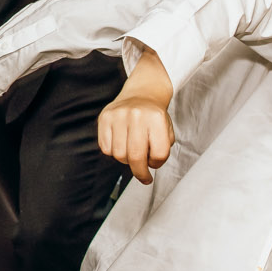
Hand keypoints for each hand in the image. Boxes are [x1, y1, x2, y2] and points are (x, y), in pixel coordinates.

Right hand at [97, 51, 174, 183]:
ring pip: (119, 155)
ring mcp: (118, 115)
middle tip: (143, 176)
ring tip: (131, 151)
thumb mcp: (167, 130)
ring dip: (126, 160)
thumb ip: (162, 149)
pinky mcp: (104, 117)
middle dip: (140, 172)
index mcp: (156, 118)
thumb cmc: (154, 116)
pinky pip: (106, 148)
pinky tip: (121, 143)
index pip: (158, 154)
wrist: (141, 94)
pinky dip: (113, 152)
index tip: (154, 163)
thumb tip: (147, 167)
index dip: (157, 163)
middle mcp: (137, 115)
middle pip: (136, 157)